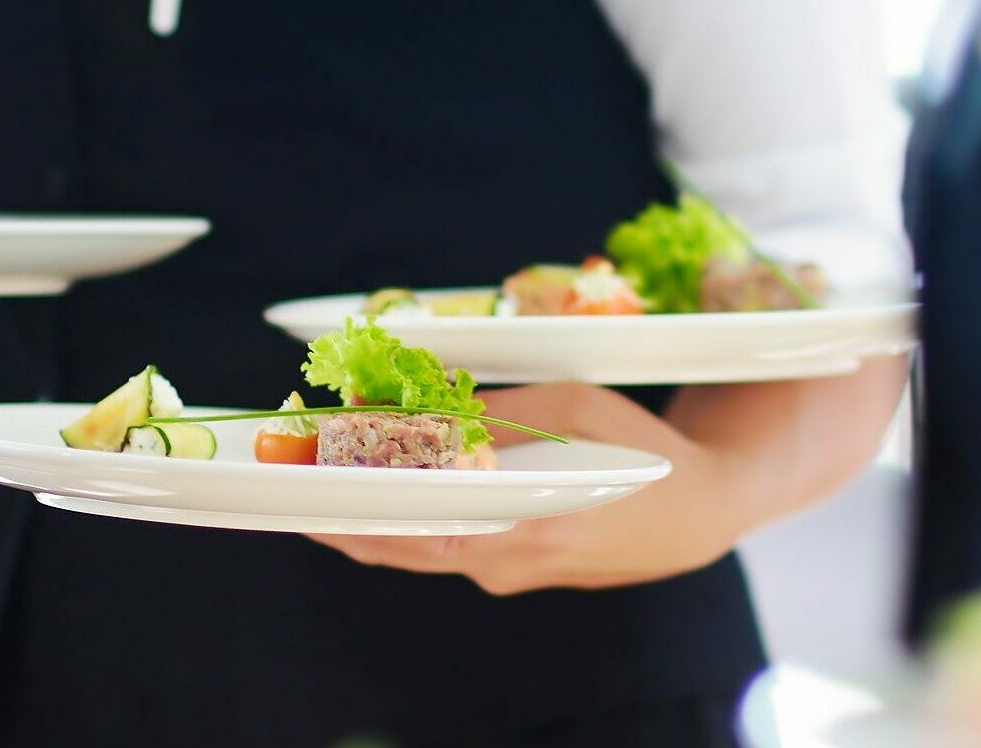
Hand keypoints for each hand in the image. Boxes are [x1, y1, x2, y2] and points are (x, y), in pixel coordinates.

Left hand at [306, 382, 762, 594]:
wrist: (700, 513)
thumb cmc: (640, 451)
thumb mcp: (571, 409)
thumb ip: (489, 414)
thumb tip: (409, 411)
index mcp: (521, 522)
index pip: (410, 519)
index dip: (347, 500)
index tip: (296, 480)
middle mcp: (505, 560)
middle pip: (396, 544)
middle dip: (334, 512)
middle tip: (280, 481)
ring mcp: (507, 571)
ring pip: (415, 548)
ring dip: (365, 513)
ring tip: (314, 477)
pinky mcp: (513, 568)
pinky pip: (443, 544)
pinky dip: (406, 518)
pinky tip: (378, 489)